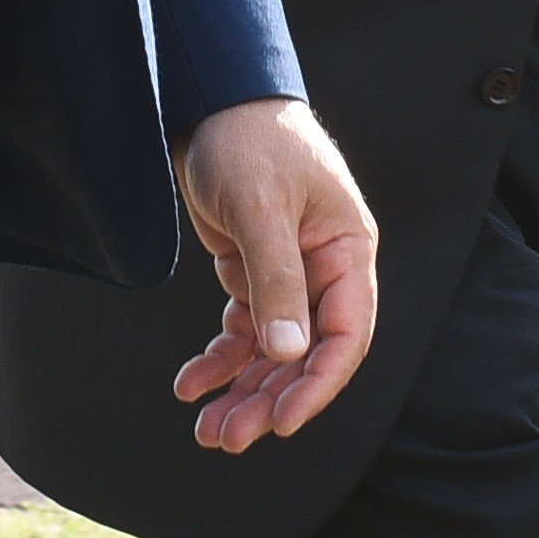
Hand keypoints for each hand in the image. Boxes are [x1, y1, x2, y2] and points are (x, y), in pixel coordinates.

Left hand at [165, 97, 377, 453]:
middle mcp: (324, 271)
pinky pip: (243, 331)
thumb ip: (277, 280)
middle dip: (268, 400)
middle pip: (305, 354)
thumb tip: (290, 353)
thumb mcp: (261, 208)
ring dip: (242, 392)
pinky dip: (220, 361)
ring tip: (207, 430)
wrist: (210, 99)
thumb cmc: (249, 140)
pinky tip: (191, 385)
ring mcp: (288, 275)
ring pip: (273, 352)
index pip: (347, 335)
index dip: (318, 385)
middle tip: (226, 438)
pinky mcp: (253, 273)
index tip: (281, 423)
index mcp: (347, 251)